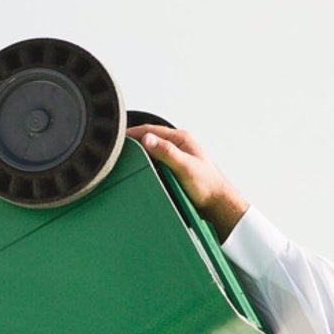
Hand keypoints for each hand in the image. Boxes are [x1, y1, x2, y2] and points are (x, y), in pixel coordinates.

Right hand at [124, 124, 249, 244]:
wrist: (218, 204)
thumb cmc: (207, 186)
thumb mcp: (185, 167)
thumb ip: (167, 152)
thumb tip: (147, 139)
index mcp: (181, 139)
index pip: (150, 130)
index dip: (132, 133)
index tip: (116, 138)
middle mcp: (178, 146)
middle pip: (149, 140)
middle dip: (133, 143)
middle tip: (115, 150)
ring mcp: (175, 158)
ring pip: (151, 152)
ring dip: (139, 155)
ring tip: (123, 160)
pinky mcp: (174, 170)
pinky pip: (155, 164)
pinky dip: (145, 166)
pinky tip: (139, 172)